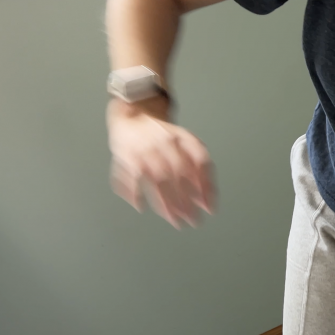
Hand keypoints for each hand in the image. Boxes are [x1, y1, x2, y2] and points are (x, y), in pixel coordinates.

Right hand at [108, 99, 214, 227]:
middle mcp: (166, 143)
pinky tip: (142, 207)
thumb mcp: (186, 142)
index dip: (207, 186)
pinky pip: (130, 178)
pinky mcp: (125, 156)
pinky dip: (134, 193)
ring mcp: (145, 150)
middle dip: (187, 201)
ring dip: (166, 203)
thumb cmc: (163, 135)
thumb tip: (206, 198)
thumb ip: (199, 166)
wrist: (133, 113)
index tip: (209, 207)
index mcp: (183, 139)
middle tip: (193, 220)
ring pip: (157, 180)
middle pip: (179, 175)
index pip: (201, 163)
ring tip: (175, 220)